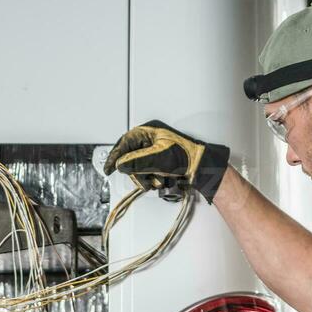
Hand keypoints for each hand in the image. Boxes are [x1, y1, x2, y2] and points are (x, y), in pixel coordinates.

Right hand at [103, 121, 229, 202]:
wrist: (203, 167)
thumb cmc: (188, 157)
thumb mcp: (159, 158)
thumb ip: (137, 161)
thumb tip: (120, 163)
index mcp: (149, 131)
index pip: (125, 142)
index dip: (115, 156)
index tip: (109, 168)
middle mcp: (150, 140)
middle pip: (130, 158)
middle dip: (137, 172)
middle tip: (144, 179)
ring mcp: (154, 152)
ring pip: (138, 168)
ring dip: (146, 178)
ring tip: (157, 181)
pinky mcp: (158, 162)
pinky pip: (147, 173)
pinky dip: (152, 179)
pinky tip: (161, 180)